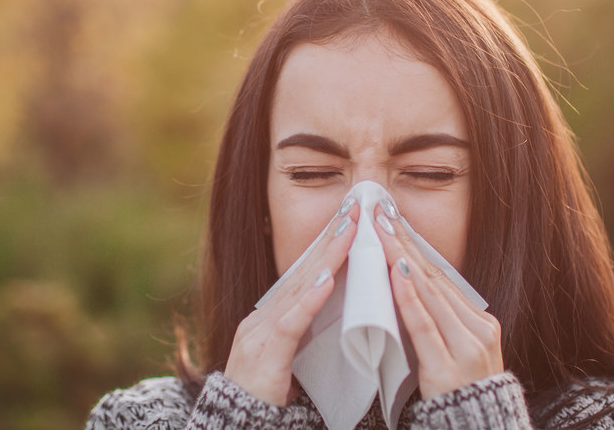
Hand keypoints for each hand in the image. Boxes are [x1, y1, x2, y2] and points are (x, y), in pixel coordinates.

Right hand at [223, 205, 357, 405]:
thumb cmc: (270, 404)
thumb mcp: (293, 361)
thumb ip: (308, 334)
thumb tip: (338, 309)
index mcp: (269, 320)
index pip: (304, 275)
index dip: (327, 247)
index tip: (352, 220)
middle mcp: (261, 320)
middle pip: (302, 272)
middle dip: (330, 239)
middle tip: (355, 208)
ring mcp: (258, 336)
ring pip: (299, 288)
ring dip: (327, 257)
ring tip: (349, 230)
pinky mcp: (264, 357)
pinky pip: (291, 323)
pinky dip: (311, 299)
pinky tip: (329, 278)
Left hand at [372, 204, 503, 397]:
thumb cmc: (458, 396)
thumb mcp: (455, 351)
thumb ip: (440, 321)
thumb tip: (410, 285)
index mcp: (480, 323)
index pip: (441, 277)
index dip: (414, 246)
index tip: (392, 219)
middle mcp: (478, 330)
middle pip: (434, 278)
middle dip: (404, 243)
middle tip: (380, 213)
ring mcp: (466, 349)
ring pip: (429, 294)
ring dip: (401, 258)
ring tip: (381, 231)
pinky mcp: (447, 368)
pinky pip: (424, 326)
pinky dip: (409, 297)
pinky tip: (395, 272)